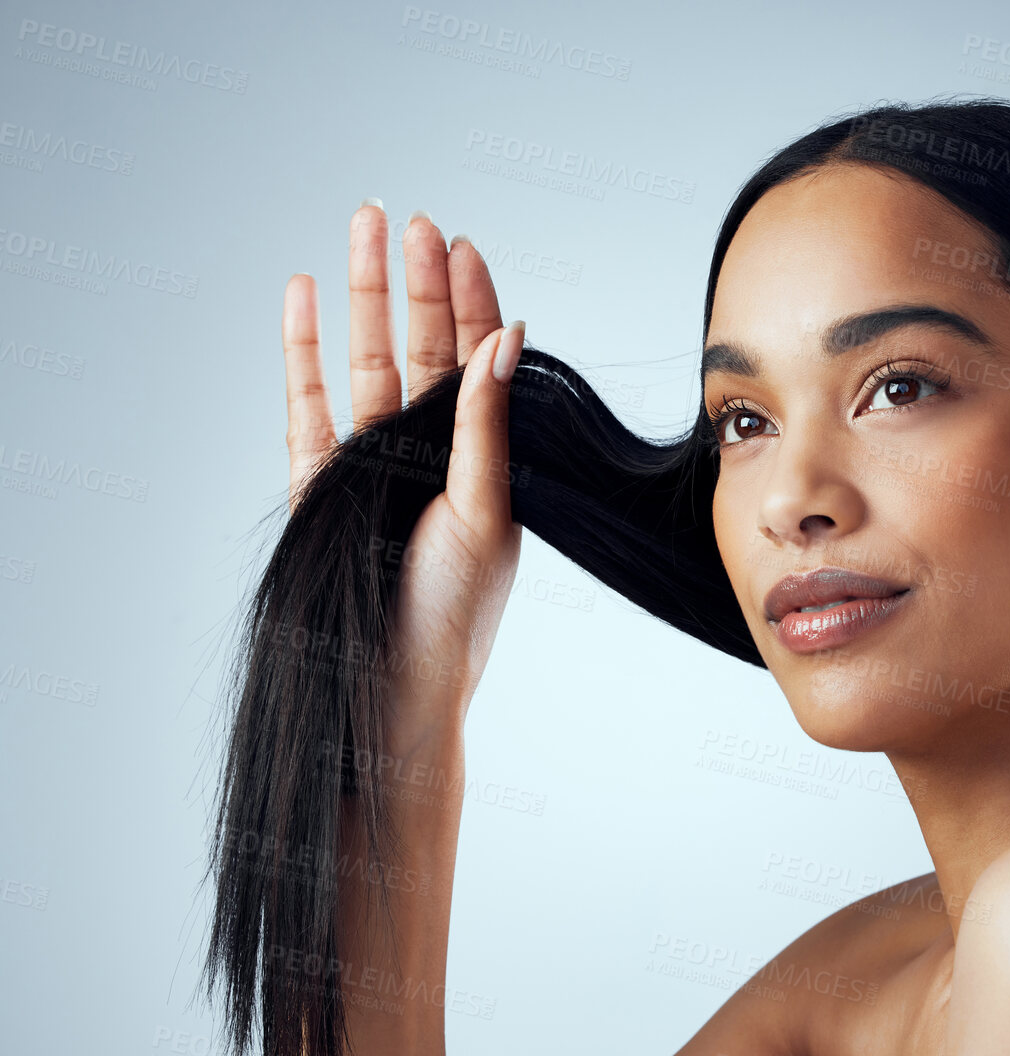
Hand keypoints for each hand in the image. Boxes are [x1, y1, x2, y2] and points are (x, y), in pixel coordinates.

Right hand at [281, 202, 526, 738]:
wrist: (389, 683)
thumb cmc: (453, 612)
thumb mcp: (486, 511)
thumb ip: (487, 424)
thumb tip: (506, 336)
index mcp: (481, 456)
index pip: (477, 359)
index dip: (470, 299)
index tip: (461, 242)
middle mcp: (429, 450)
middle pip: (421, 344)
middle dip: (415, 279)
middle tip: (407, 215)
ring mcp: (371, 460)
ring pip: (365, 358)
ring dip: (361, 294)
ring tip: (359, 228)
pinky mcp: (318, 481)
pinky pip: (308, 401)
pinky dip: (300, 348)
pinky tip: (300, 294)